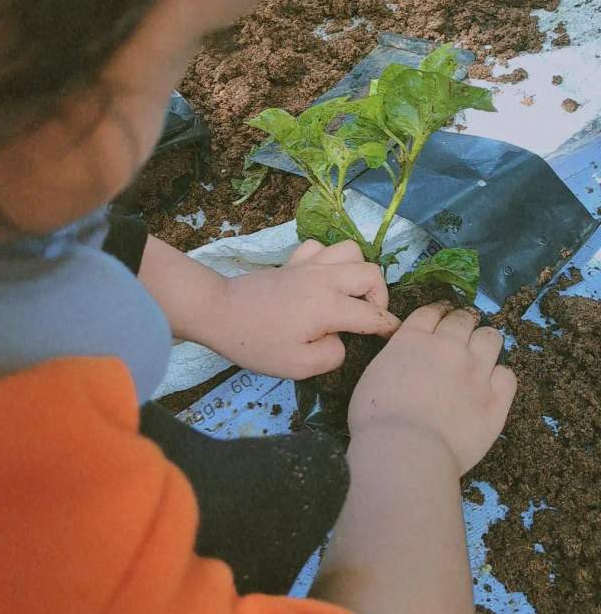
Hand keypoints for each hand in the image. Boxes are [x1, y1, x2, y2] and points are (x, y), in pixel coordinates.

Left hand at [216, 239, 399, 378]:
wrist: (220, 312)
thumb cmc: (257, 343)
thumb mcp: (299, 366)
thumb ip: (332, 355)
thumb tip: (341, 341)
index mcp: (330, 305)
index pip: (373, 315)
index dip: (388, 328)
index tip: (393, 337)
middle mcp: (325, 278)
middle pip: (371, 272)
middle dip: (380, 296)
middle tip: (367, 316)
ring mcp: (309, 264)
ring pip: (351, 250)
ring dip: (357, 271)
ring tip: (348, 294)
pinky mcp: (293, 260)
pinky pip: (322, 247)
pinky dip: (329, 259)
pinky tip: (320, 278)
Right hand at [348, 302, 516, 474]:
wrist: (406, 452)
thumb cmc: (376, 420)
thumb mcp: (374, 374)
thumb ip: (396, 357)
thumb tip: (406, 359)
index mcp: (414, 339)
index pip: (431, 312)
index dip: (437, 311)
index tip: (440, 316)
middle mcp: (449, 347)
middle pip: (463, 319)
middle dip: (462, 323)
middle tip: (460, 334)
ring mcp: (476, 372)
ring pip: (490, 338)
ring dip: (484, 341)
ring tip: (479, 353)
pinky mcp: (496, 400)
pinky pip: (508, 375)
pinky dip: (500, 377)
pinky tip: (491, 385)